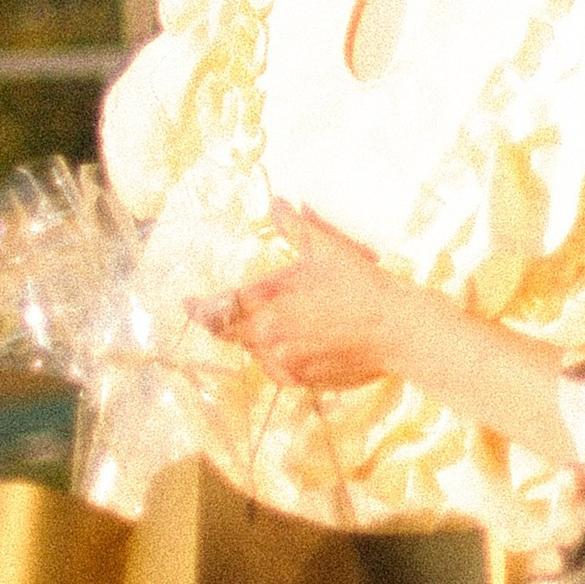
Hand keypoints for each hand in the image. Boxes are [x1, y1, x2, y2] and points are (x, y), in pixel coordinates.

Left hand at [198, 205, 414, 392]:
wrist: (396, 329)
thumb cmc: (359, 285)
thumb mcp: (325, 248)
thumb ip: (294, 226)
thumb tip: (275, 201)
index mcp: (265, 303)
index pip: (215, 311)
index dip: (198, 309)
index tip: (188, 303)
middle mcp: (266, 338)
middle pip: (234, 333)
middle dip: (237, 321)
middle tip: (249, 309)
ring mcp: (283, 364)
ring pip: (256, 352)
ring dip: (260, 339)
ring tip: (285, 324)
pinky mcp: (301, 382)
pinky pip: (276, 370)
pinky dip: (279, 357)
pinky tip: (299, 343)